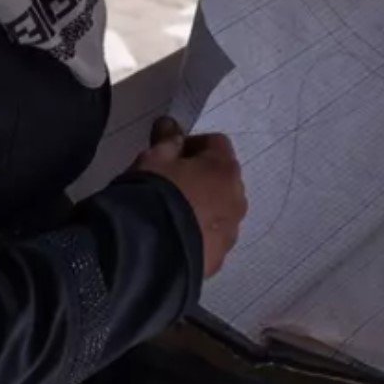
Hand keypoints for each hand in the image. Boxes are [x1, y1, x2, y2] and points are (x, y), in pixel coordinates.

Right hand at [133, 117, 247, 277]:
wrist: (147, 251)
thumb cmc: (154, 193)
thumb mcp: (154, 158)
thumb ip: (166, 139)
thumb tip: (170, 123)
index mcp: (225, 169)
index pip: (216, 143)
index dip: (191, 145)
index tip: (168, 154)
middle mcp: (237, 199)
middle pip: (222, 178)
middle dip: (200, 177)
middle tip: (170, 184)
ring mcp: (230, 233)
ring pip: (219, 210)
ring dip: (202, 207)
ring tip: (170, 215)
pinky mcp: (218, 260)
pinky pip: (210, 238)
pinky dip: (197, 234)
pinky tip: (173, 238)